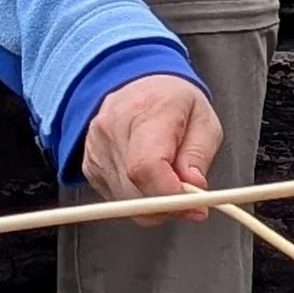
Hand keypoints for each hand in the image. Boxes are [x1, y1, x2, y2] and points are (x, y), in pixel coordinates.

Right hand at [82, 73, 221, 212]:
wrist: (138, 86)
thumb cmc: (173, 102)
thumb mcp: (204, 119)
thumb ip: (199, 154)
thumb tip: (193, 187)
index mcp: (146, 111)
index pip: (146, 166)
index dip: (170, 195)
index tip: (194, 205)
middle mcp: (113, 129)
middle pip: (136, 189)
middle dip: (168, 204)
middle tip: (191, 200)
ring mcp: (96, 148)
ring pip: (126, 200)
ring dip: (154, 203)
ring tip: (170, 181)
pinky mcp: (89, 165)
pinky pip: (116, 198)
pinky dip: (138, 198)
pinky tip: (149, 177)